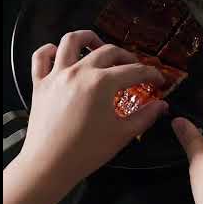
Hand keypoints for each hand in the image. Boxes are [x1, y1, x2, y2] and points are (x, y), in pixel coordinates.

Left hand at [3, 30, 167, 203]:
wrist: (49, 165)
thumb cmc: (88, 151)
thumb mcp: (122, 134)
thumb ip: (146, 116)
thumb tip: (162, 105)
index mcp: (102, 82)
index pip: (134, 70)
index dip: (151, 74)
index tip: (159, 80)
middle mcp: (80, 71)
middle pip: (108, 51)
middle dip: (127, 57)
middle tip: (135, 69)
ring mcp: (57, 74)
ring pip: (71, 41)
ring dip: (88, 38)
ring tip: (98, 45)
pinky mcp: (39, 83)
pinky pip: (41, 57)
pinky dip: (50, 50)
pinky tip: (60, 54)